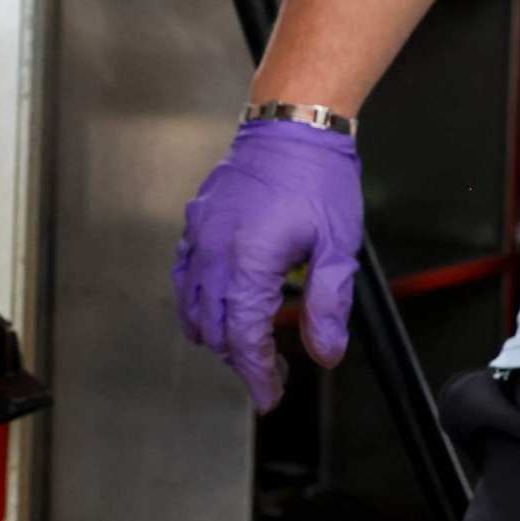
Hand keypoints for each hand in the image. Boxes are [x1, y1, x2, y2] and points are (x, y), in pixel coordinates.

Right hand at [173, 119, 363, 412]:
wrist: (293, 124)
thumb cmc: (319, 178)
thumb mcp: (336, 246)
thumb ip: (328, 305)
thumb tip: (325, 354)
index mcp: (248, 261)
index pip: (243, 339)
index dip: (257, 375)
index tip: (271, 396)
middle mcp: (214, 252)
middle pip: (214, 330)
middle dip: (240, 359)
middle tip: (271, 373)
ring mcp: (199, 236)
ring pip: (191, 306)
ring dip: (216, 333)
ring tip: (249, 344)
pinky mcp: (196, 223)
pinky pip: (183, 275)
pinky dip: (197, 300)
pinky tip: (221, 305)